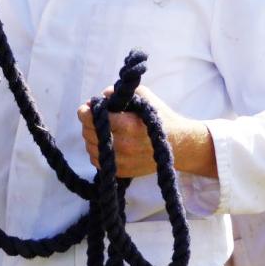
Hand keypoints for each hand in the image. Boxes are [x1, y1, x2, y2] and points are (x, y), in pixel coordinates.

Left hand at [77, 85, 213, 179]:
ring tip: (103, 130)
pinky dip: (98, 151)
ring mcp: (122, 162)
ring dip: (92, 137)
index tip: (87, 107)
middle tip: (95, 117)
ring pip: (91, 149)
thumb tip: (98, 99)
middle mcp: (123, 146)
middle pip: (89, 133)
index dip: (85, 112)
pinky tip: (107, 143)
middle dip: (89, 123)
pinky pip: (97, 161)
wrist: (179, 145)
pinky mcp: (122, 172)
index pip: (93, 119)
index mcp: (127, 125)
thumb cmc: (160, 117)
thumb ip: (118, 93)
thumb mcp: (143, 97)